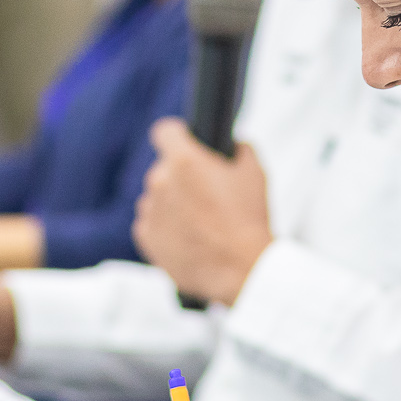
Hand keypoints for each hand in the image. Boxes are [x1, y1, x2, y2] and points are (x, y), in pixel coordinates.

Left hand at [133, 119, 271, 304]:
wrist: (241, 269)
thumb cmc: (248, 220)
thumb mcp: (254, 172)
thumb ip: (238, 148)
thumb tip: (230, 146)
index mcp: (184, 161)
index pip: (164, 132)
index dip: (177, 136)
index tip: (186, 145)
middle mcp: (160, 182)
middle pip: (164, 169)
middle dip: (182, 177)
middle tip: (206, 195)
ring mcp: (150, 211)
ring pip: (157, 197)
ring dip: (172, 204)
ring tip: (200, 222)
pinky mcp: (146, 237)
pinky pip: (151, 223)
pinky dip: (166, 228)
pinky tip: (190, 238)